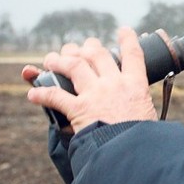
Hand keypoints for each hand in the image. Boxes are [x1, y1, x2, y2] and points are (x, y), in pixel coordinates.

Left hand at [25, 27, 157, 132]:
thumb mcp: (151, 117)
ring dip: (59, 60)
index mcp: (136, 85)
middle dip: (87, 47)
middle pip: (97, 54)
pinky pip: (55, 97)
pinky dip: (41, 94)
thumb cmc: (145, 140)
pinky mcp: (78, 109)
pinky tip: (33, 93)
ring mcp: (95, 94)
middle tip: (81, 46)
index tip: (123, 30)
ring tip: (51, 59)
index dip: (128, 39)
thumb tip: (148, 119)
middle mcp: (114, 84)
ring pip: (73, 66)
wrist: (132, 152)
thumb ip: (143, 111)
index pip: (133, 55)